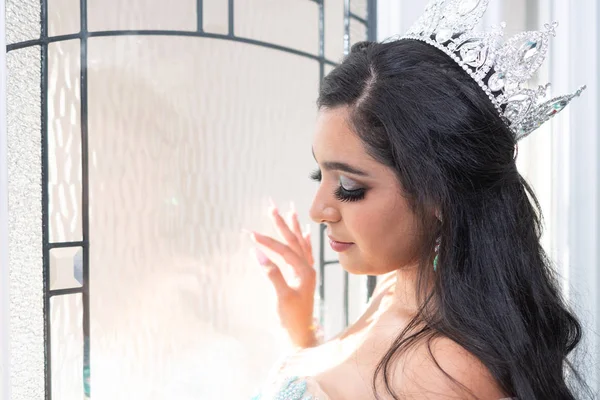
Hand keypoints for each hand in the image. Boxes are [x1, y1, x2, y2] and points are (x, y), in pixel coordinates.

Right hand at [250, 201, 317, 348]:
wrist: (302, 335)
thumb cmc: (292, 319)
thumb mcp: (281, 297)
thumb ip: (272, 275)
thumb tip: (258, 254)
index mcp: (304, 271)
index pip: (284, 250)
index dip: (267, 241)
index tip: (251, 233)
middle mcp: (308, 268)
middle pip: (294, 241)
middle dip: (282, 223)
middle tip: (272, 206)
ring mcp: (308, 272)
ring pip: (300, 244)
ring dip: (293, 227)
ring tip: (290, 211)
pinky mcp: (305, 277)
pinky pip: (306, 253)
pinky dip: (304, 241)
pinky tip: (305, 233)